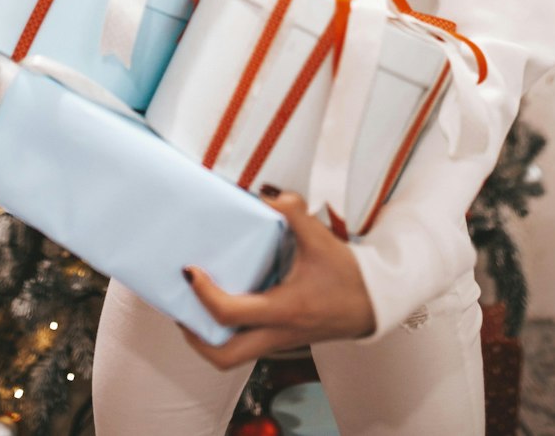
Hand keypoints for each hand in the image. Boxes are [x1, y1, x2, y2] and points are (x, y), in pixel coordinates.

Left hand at [179, 188, 376, 367]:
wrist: (374, 304)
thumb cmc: (349, 276)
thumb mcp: (322, 240)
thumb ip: (294, 213)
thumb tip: (266, 196)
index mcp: (284, 309)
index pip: (230, 313)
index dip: (203, 294)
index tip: (190, 271)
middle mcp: (277, 333)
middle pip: (222, 357)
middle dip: (194, 335)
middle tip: (181, 305)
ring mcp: (278, 342)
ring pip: (231, 358)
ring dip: (207, 338)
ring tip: (194, 308)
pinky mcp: (281, 341)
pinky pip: (244, 346)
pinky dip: (226, 333)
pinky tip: (224, 304)